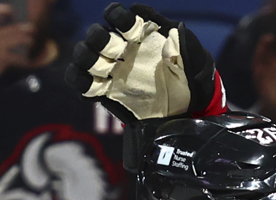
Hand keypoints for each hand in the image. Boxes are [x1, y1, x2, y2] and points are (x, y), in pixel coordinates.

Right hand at [0, 4, 34, 120]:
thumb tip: (8, 24)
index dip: (7, 10)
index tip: (14, 14)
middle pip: (13, 27)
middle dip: (26, 28)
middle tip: (32, 29)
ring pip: (19, 39)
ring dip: (28, 40)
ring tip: (31, 42)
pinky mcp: (1, 58)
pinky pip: (18, 58)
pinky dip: (25, 60)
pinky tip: (29, 60)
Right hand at [66, 4, 221, 123]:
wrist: (188, 106)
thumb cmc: (189, 74)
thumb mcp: (194, 56)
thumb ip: (181, 41)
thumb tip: (163, 31)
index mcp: (138, 34)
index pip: (117, 16)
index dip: (119, 18)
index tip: (132, 31)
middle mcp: (120, 49)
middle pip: (96, 35)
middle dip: (101, 40)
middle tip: (118, 52)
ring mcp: (111, 70)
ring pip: (83, 56)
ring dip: (88, 58)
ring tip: (105, 69)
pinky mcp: (105, 91)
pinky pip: (82, 83)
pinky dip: (82, 82)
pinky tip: (97, 87)